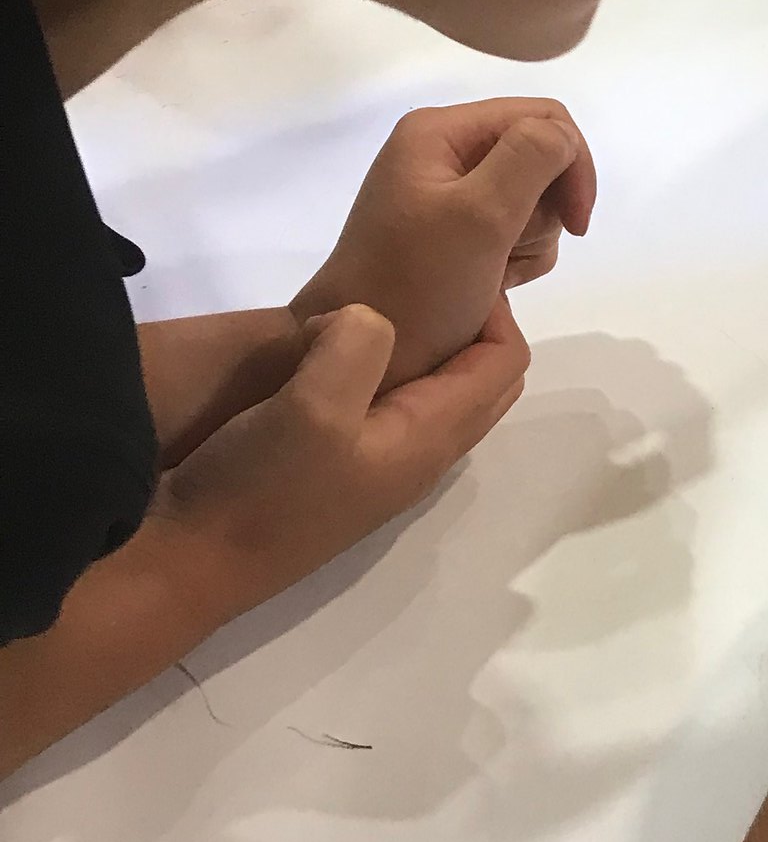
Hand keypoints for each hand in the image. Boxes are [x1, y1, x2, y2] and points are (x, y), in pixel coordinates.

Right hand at [149, 298, 529, 626]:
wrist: (187, 566)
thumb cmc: (259, 486)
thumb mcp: (312, 404)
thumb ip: (356, 345)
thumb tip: (365, 318)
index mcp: (432, 435)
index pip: (505, 363)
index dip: (495, 312)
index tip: (454, 275)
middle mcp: (421, 457)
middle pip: (483, 383)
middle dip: (473, 330)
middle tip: (428, 288)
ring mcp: (382, 471)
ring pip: (438, 399)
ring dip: (430, 354)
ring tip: (381, 314)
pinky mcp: (343, 476)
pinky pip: (392, 412)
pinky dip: (388, 376)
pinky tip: (336, 358)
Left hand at [293, 99, 594, 388]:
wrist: (368, 353)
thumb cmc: (417, 285)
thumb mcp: (479, 215)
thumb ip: (530, 159)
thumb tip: (563, 138)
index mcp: (441, 131)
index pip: (543, 118)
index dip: (572, 164)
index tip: (577, 224)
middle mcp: (444, 151)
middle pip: (540, 159)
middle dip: (545, 210)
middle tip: (512, 250)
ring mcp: (450, 192)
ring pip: (536, 199)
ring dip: (532, 240)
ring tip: (496, 272)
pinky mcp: (458, 229)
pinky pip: (517, 229)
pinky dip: (518, 258)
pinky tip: (492, 281)